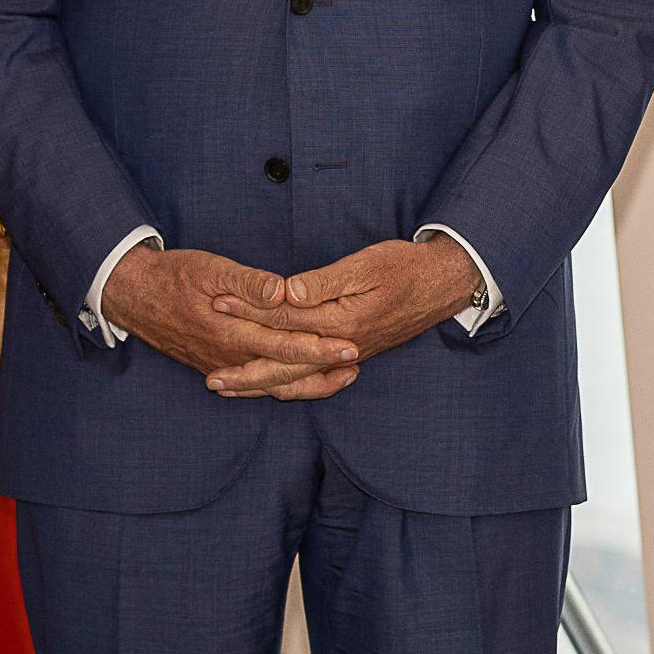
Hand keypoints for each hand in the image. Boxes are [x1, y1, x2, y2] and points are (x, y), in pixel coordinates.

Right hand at [102, 244, 359, 397]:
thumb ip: (247, 283)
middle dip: (323, 369)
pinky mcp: (218, 366)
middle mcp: (229, 357)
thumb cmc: (174, 276)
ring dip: (308, 383)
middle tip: (356, 361)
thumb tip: (282, 291)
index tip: (349, 345)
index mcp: (231, 333)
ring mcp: (223, 366)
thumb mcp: (210, 269)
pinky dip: (283, 386)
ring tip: (341, 377)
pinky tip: (301, 383)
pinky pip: (256, 386)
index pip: (285, 346)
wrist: (134, 296)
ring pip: (272, 385)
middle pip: (285, 372)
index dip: (319, 347)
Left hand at [215, 236, 483, 392]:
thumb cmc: (405, 267)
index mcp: (342, 322)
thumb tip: (286, 294)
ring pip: (298, 377)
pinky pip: (313, 379)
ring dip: (262, 384)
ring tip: (229, 389)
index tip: (217, 305)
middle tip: (210, 379)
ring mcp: (348, 355)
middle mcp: (343, 347)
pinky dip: (288, 385)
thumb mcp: (366, 264)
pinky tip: (271, 387)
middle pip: (285, 363)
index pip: (285, 319)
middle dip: (246, 370)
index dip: (249, 312)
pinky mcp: (352, 355)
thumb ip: (323, 283)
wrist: (443, 284)